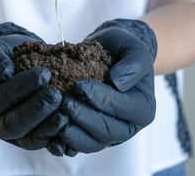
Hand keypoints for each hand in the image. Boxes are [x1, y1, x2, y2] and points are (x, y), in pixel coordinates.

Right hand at [0, 22, 68, 150]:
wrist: (20, 61)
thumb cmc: (6, 55)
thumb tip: (4, 75)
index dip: (20, 88)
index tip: (43, 74)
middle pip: (13, 125)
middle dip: (36, 110)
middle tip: (56, 95)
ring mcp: (15, 136)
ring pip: (29, 139)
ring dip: (48, 127)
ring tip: (65, 112)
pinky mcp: (33, 139)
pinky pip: (45, 143)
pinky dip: (57, 138)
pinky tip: (70, 127)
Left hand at [58, 19, 156, 155]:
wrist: (109, 55)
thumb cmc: (123, 52)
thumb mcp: (134, 49)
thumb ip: (132, 64)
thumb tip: (117, 82)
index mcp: (143, 108)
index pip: (123, 108)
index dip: (101, 98)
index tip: (79, 86)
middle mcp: (128, 127)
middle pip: (107, 131)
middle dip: (83, 117)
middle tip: (63, 102)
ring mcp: (109, 135)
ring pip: (92, 143)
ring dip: (72, 133)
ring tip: (56, 116)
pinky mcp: (91, 137)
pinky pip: (78, 146)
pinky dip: (64, 142)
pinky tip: (51, 131)